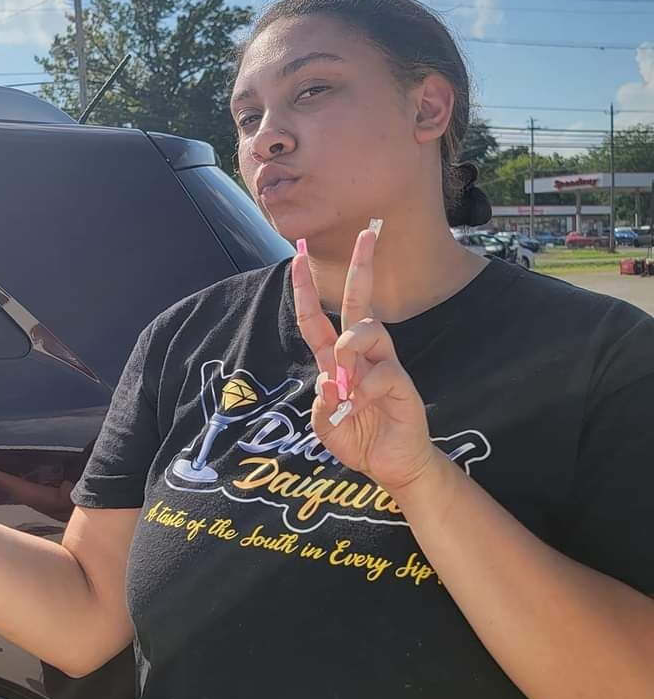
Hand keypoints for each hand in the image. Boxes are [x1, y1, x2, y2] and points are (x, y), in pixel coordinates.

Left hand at [291, 228, 438, 496]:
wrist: (391, 466)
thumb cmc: (357, 437)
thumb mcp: (323, 422)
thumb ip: (320, 400)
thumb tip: (329, 376)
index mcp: (335, 359)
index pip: (316, 318)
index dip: (304, 289)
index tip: (295, 256)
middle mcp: (361, 354)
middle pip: (359, 302)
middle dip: (361, 265)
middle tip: (366, 233)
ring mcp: (384, 365)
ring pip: (368, 330)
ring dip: (349, 351)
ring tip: (345, 381)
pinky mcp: (402, 383)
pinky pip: (381, 372)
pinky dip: (363, 391)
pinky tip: (359, 408)